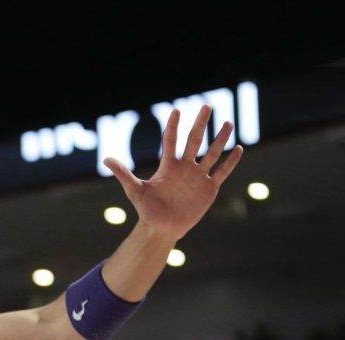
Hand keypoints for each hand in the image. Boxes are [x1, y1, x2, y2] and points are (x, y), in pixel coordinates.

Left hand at [104, 104, 243, 241]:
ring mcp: (198, 177)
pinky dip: (231, 162)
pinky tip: (239, 148)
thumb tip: (105, 159)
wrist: (162, 228)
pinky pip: (222, 172)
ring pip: (212, 153)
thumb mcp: (135, 190)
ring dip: (220, 139)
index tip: (176, 110)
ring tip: (227, 123)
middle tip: (206, 106)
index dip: (173, 126)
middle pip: (194, 141)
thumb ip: (123, 174)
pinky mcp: (209, 189)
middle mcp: (185, 167)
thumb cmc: (147, 210)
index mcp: (168, 166)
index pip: (171, 140)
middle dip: (200, 124)